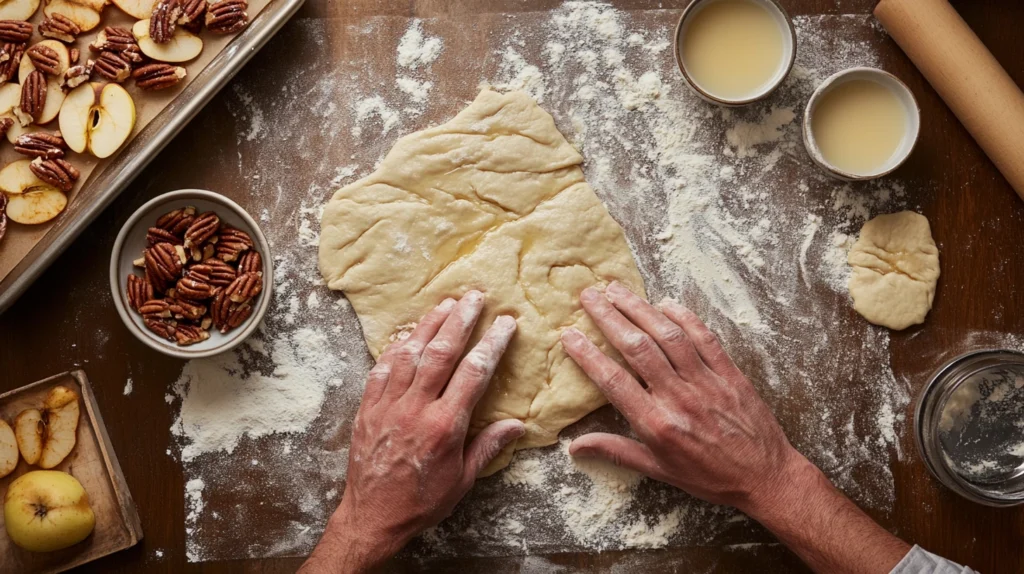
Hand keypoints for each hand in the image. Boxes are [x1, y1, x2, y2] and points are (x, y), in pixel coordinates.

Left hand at [301, 291, 524, 573]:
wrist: (372, 517)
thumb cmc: (421, 502)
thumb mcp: (463, 480)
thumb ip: (488, 447)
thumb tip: (518, 425)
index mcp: (444, 426)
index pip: (474, 373)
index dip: (491, 344)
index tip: (505, 323)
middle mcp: (415, 409)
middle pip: (441, 353)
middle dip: (460, 320)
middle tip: (475, 296)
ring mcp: (387, 405)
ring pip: (409, 353)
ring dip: (429, 325)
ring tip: (446, 304)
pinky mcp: (367, 407)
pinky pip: (382, 368)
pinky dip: (396, 347)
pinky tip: (408, 333)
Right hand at [563, 283, 911, 572]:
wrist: (765, 477)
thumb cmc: (709, 477)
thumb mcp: (658, 471)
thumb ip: (615, 451)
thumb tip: (574, 446)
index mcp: (657, 424)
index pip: (614, 381)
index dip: (588, 355)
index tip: (568, 334)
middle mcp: (679, 398)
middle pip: (638, 348)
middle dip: (610, 318)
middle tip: (588, 296)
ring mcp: (706, 382)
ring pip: (668, 336)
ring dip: (640, 308)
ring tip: (616, 290)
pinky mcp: (729, 373)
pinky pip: (704, 337)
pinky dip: (683, 317)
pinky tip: (664, 303)